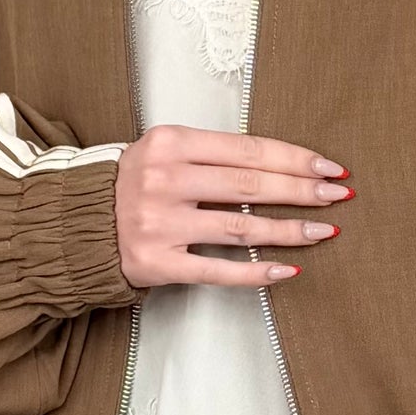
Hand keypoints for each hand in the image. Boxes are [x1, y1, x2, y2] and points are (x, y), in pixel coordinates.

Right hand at [114, 124, 349, 289]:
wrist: (77, 224)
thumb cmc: (134, 183)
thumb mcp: (165, 151)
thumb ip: (214, 153)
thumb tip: (285, 164)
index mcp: (171, 143)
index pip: (247, 149)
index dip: (294, 158)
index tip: (328, 167)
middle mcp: (164, 180)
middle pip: (250, 185)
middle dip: (302, 190)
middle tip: (338, 196)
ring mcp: (159, 223)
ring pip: (240, 227)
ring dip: (290, 230)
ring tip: (324, 231)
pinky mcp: (157, 262)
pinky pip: (217, 269)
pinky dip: (256, 271)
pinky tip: (287, 270)